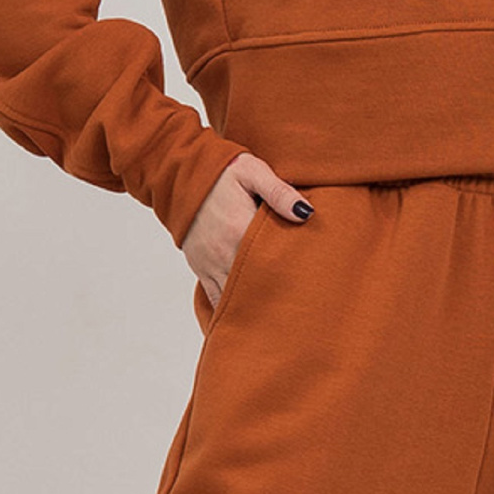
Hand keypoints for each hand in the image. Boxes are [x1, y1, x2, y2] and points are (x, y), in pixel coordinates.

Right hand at [182, 155, 312, 306]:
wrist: (181, 176)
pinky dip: (231, 310)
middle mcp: (224, 253)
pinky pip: (215, 298)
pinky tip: (248, 319)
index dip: (293, 277)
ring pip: (235, 298)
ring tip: (278, 322)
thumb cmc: (222, 171)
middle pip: (256, 286)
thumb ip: (279, 192)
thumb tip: (306, 213)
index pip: (273, 263)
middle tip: (300, 313)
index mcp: (241, 230)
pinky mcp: (201, 268)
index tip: (311, 288)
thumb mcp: (252, 172)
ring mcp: (211, 264)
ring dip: (255, 308)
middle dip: (276, 300)